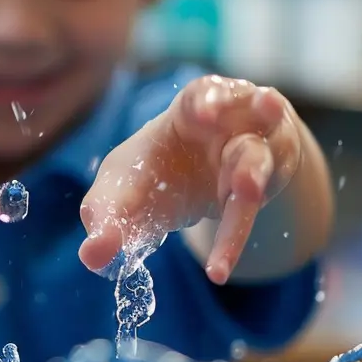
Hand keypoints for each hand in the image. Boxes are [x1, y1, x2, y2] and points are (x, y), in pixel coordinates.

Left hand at [78, 76, 305, 284]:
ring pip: (260, 160)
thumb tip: (90, 255)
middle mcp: (237, 123)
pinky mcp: (270, 189)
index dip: (208, 100)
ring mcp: (260, 152)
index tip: (203, 112)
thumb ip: (108, 213)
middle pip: (255, 111)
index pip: (206, 93)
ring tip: (246, 190)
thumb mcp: (129, 188)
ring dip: (254, 174)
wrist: (206, 188)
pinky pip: (254, 216)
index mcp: (195, 109)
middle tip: (260, 115)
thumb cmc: (163, 173)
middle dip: (260, 111)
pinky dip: (233, 237)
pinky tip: (217, 268)